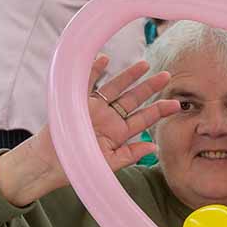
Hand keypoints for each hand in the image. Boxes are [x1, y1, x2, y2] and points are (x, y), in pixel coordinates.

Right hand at [0, 55, 179, 205]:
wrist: (50, 164)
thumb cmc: (79, 167)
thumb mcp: (109, 164)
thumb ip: (130, 155)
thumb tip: (153, 148)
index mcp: (119, 133)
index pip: (143, 119)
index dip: (159, 110)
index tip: (176, 104)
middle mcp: (109, 118)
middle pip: (133, 99)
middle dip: (150, 87)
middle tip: (166, 76)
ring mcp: (94, 108)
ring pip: (115, 88)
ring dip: (129, 75)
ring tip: (144, 64)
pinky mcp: (78, 101)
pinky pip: (87, 82)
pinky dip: (94, 70)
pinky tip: (105, 58)